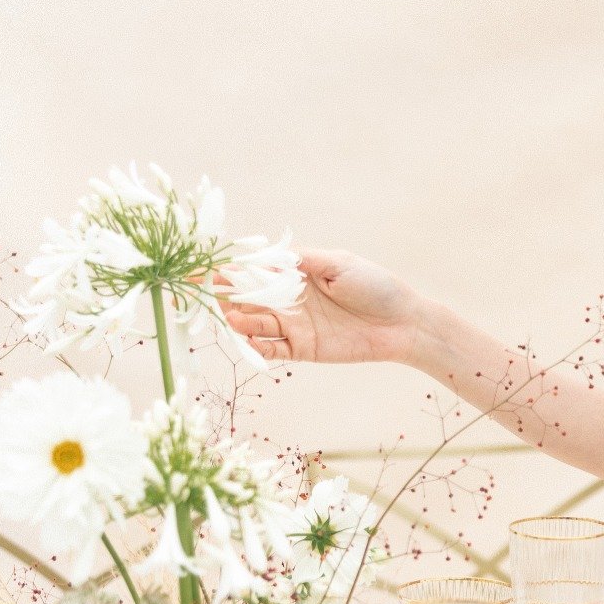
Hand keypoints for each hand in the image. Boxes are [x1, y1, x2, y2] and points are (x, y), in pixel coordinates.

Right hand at [219, 248, 422, 363]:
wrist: (402, 323)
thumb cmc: (375, 286)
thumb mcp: (340, 263)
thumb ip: (303, 260)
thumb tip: (266, 255)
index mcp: (297, 273)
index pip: (257, 269)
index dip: (232, 268)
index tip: (208, 266)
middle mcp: (290, 298)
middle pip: (249, 297)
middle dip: (224, 294)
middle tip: (202, 291)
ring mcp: (294, 324)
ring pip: (256, 323)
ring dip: (238, 319)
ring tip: (227, 316)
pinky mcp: (302, 349)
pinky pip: (272, 349)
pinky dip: (256, 345)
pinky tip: (244, 339)